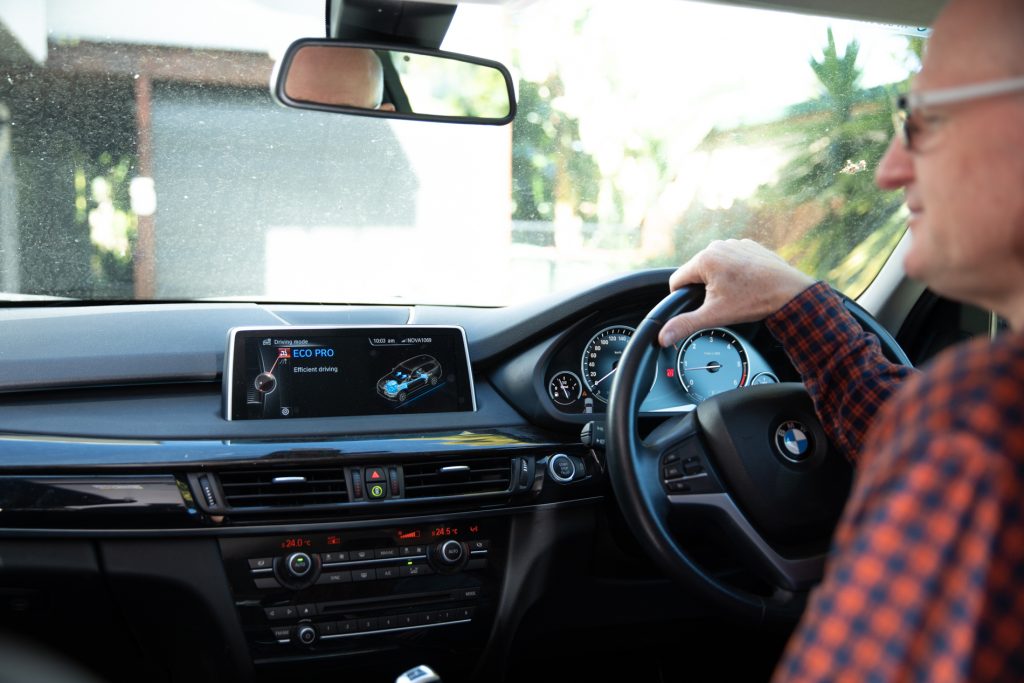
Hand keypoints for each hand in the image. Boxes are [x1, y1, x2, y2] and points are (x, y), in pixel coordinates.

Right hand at [658, 239, 815, 347]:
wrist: (790, 292)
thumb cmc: (755, 301)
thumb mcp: (715, 315)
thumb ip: (685, 324)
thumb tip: (663, 336)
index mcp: (704, 259)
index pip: (677, 281)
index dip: (683, 297)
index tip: (700, 306)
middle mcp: (717, 246)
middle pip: (696, 273)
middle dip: (704, 289)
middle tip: (724, 301)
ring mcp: (734, 243)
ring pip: (714, 266)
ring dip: (719, 280)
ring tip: (737, 293)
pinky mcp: (748, 246)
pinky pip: (731, 260)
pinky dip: (734, 272)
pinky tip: (747, 284)